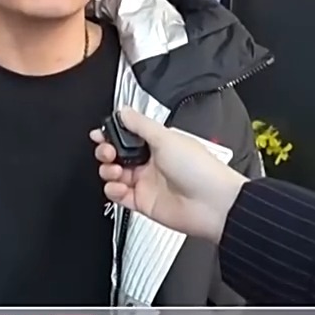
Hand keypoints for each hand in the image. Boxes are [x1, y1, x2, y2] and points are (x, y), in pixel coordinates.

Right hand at [90, 108, 248, 243]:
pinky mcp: (143, 202)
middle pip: (117, 155)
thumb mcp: (166, 138)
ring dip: (107, 171)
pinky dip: (113, 190)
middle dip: (106, 151)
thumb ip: (140, 124)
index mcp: (158, 144)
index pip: (127, 136)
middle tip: (107, 151)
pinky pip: (119, 196)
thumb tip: (123, 110)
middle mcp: (151, 162)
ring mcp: (146, 183)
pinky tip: (118, 186)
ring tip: (113, 169)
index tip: (100, 134)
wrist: (213, 204)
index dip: (111, 134)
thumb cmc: (200, 170)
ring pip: (114, 175)